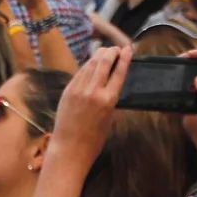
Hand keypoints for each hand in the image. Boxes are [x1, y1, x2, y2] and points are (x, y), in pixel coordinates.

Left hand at [45, 41, 128, 168]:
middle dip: (111, 52)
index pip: (119, 73)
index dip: (125, 59)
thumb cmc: (94, 140)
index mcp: (108, 100)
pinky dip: (88, 65)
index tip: (128, 49)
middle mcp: (93, 90)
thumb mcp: (109, 119)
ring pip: (91, 64)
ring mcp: (79, 88)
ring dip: (99, 55)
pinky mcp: (68, 89)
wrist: (69, 148)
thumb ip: (110, 100)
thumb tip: (110, 86)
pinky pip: (80, 72)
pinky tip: (91, 63)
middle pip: (104, 62)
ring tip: (105, 51)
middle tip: (116, 48)